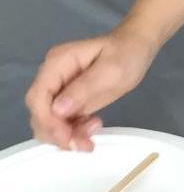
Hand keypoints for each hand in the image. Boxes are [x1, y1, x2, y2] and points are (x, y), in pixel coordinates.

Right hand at [25, 26, 155, 150]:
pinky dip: (73, 132)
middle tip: (83, 144)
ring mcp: (60, 90)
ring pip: (49, 122)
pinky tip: (92, 128)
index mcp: (57, 63)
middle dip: (57, 133)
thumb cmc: (126, 53)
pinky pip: (62, 123)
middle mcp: (53, 77)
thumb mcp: (110, 70)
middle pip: (40, 112)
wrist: (137, 48)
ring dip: (66, 136)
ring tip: (91, 139)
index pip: (38, 97)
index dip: (47, 120)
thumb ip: (84, 88)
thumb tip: (57, 109)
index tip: (66, 137)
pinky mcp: (70, 101)